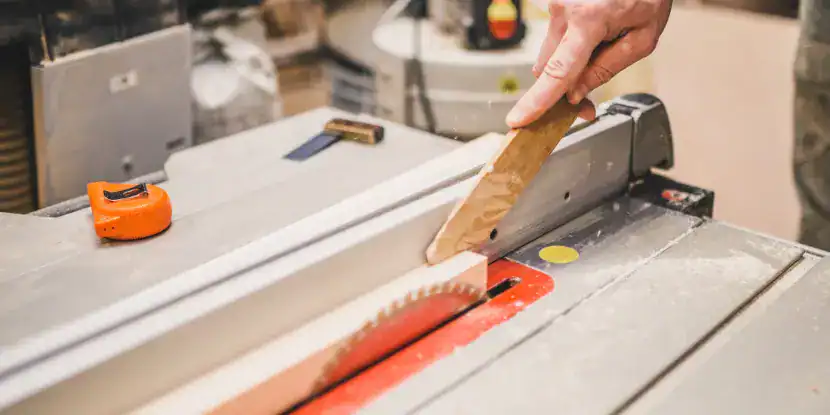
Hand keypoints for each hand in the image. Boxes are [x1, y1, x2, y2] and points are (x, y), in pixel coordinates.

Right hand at [505, 0, 671, 126]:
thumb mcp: (643, 37)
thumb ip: (607, 69)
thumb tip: (576, 94)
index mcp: (588, 19)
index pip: (559, 72)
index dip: (537, 101)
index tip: (517, 120)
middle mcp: (563, 10)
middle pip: (549, 68)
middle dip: (564, 87)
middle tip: (587, 103)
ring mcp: (555, 4)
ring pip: (551, 55)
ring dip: (569, 63)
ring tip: (602, 46)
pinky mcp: (554, 3)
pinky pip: (555, 38)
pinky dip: (570, 46)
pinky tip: (594, 34)